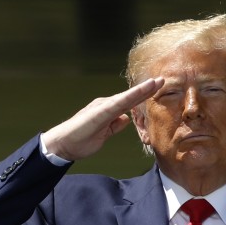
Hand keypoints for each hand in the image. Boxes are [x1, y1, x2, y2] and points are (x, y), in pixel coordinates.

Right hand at [41, 77, 163, 161]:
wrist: (62, 145)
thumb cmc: (81, 140)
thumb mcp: (104, 134)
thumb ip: (115, 125)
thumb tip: (126, 118)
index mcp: (108, 110)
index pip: (130, 102)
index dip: (144, 95)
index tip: (158, 88)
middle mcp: (106, 105)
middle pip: (130, 97)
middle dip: (147, 89)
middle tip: (163, 80)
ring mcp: (102, 107)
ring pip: (126, 97)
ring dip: (142, 90)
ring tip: (156, 82)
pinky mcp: (99, 112)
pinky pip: (118, 104)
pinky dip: (130, 97)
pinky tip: (140, 93)